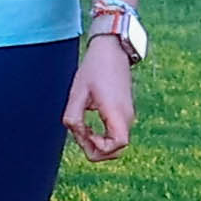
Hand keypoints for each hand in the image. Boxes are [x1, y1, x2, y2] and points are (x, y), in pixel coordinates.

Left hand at [67, 34, 137, 159]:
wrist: (111, 50)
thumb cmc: (94, 68)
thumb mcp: (77, 92)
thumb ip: (73, 117)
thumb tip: (76, 134)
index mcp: (116, 112)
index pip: (117, 145)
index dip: (99, 148)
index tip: (85, 133)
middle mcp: (126, 117)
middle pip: (117, 150)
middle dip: (96, 149)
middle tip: (79, 133)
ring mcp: (127, 115)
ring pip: (116, 144)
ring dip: (98, 143)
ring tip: (83, 127)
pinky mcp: (124, 113)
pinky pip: (116, 134)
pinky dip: (102, 136)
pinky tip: (89, 124)